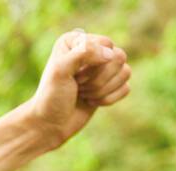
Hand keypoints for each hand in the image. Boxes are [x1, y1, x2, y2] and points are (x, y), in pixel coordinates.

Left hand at [27, 30, 131, 148]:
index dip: (94, 64)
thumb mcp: (60, 71)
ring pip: (125, 72)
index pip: (106, 44)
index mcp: (77, 40)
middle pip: (118, 57)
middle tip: (78, 87)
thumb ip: (83, 53)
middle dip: (98, 79)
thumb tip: (111, 54)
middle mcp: (91, 50)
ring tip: (83, 94)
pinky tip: (91, 102)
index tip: (74, 77)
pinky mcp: (110, 86)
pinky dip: (109, 99)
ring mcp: (103, 68)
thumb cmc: (51, 97)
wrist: (49, 125)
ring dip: (102, 89)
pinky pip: (126, 88)